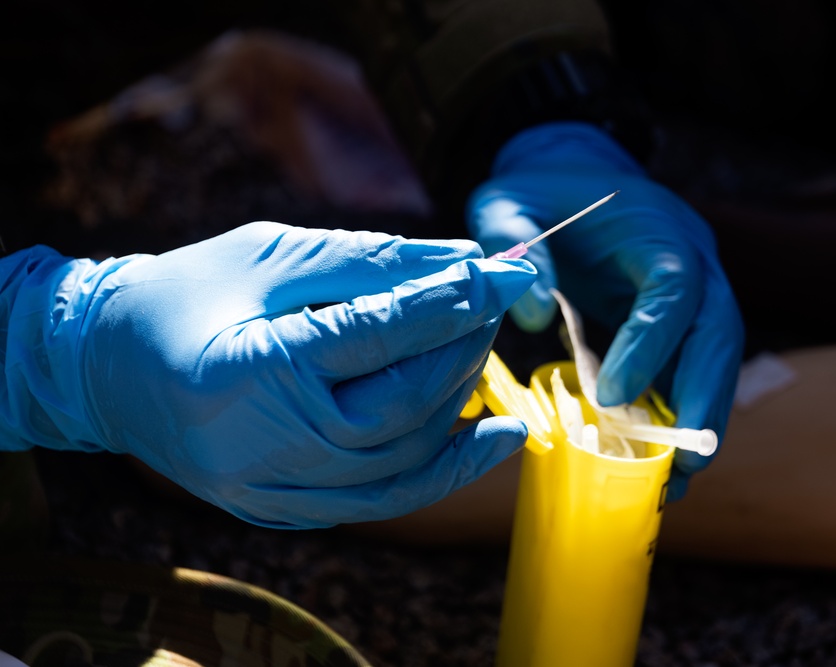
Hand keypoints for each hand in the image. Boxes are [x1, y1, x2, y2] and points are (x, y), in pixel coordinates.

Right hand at [0, 222, 535, 526]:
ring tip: (484, 352)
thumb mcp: (269, 257)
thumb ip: (369, 262)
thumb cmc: (183, 293)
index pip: (375, 337)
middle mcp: (261, 446)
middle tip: (493, 304)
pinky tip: (491, 435)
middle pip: (399, 407)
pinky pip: (381, 499)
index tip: (501, 274)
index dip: (448, 304)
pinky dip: (441, 468)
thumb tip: (464, 262)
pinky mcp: (280, 510)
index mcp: (249, 369)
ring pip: (401, 461)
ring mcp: (270, 490)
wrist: (101, 367)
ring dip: (459, 406)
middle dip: (460, 350)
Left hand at [467, 122, 742, 499]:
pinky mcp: (680, 320)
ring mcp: (694, 292)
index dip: (652, 343)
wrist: (570, 179)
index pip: (675, 287)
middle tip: (683, 461)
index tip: (612, 394)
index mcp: (655, 227)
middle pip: (720, 331)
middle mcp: (691, 259)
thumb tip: (533, 316)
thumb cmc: (536, 193)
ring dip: (702, 417)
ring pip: (716, 358)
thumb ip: (513, 245)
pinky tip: (659, 457)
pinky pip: (693, 368)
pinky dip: (681, 412)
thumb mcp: (506, 204)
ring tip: (676, 478)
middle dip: (705, 398)